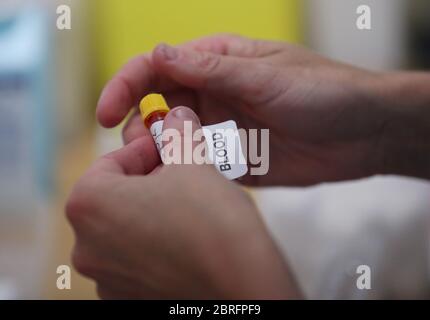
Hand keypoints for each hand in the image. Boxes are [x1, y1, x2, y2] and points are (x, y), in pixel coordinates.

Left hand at [67, 107, 299, 298]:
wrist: (242, 284)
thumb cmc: (211, 219)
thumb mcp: (192, 161)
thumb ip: (177, 131)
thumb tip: (176, 115)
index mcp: (88, 205)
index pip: (114, 160)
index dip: (148, 148)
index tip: (174, 147)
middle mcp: (85, 246)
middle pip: (117, 196)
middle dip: (150, 179)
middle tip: (184, 172)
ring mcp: (106, 278)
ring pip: (126, 228)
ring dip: (152, 210)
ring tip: (189, 204)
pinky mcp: (128, 298)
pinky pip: (136, 259)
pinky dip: (155, 243)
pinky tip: (188, 238)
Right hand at [96, 34, 397, 185]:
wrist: (361, 135)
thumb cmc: (322, 92)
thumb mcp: (265, 75)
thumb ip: (212, 69)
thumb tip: (157, 54)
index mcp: (217, 62)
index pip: (157, 68)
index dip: (126, 86)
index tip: (105, 113)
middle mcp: (214, 93)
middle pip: (157, 106)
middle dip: (137, 125)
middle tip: (134, 148)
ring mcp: (222, 127)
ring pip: (173, 139)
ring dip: (159, 152)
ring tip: (160, 167)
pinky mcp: (233, 158)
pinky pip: (198, 165)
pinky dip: (186, 172)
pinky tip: (186, 182)